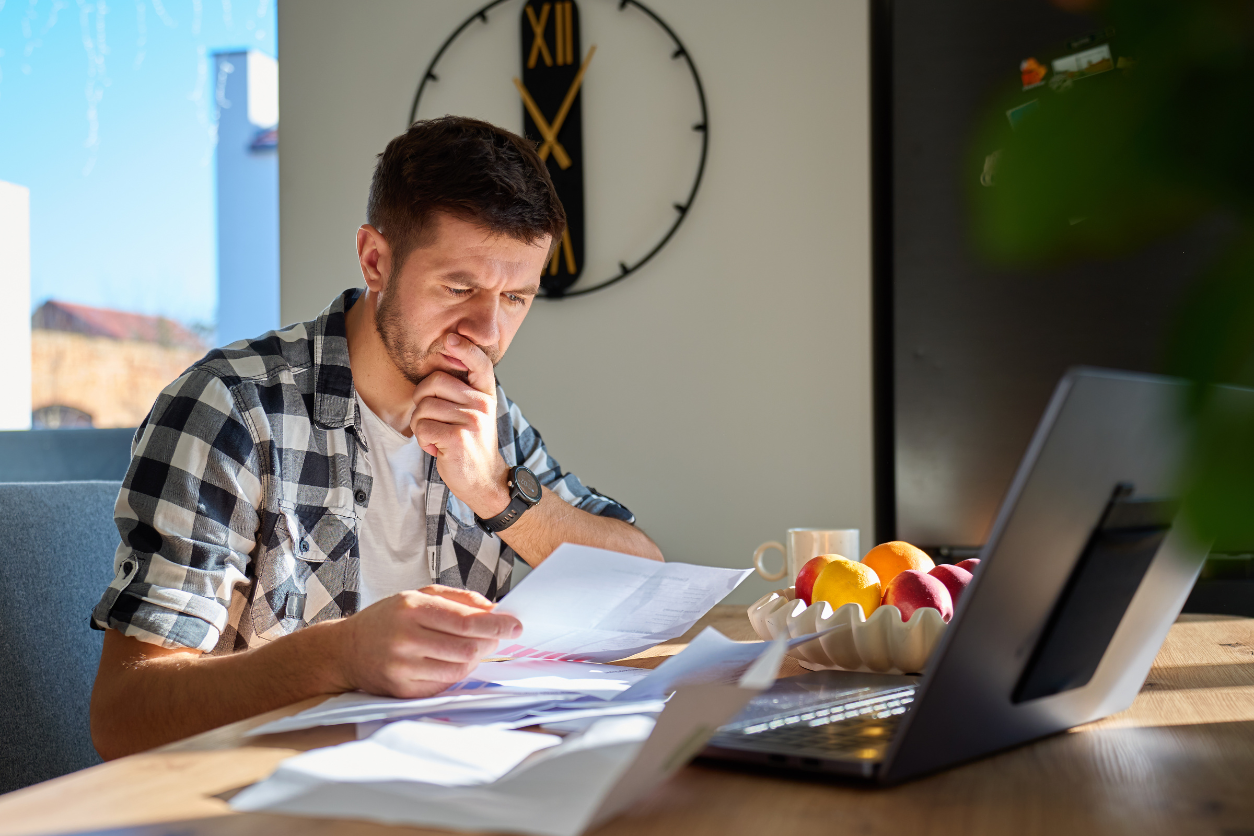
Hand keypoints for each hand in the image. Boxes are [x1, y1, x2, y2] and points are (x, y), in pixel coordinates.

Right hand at [334, 585, 522, 697]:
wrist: (346, 650)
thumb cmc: (386, 620)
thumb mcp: (417, 595)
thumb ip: (458, 599)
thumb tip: (493, 609)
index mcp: (411, 609)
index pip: (465, 620)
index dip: (496, 624)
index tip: (515, 625)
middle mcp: (405, 638)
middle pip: (467, 647)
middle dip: (491, 642)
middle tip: (497, 637)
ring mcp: (403, 667)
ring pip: (460, 668)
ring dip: (476, 658)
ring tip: (473, 647)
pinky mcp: (403, 690)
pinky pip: (445, 684)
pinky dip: (457, 672)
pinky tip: (452, 661)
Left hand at [411, 333, 510, 516]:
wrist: (484, 480)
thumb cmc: (471, 444)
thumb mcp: (474, 413)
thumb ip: (461, 392)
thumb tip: (439, 366)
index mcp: (485, 394)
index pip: (479, 363)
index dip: (465, 348)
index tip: (451, 338)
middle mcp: (481, 404)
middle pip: (433, 382)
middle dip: (421, 402)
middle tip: (433, 421)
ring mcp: (471, 420)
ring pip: (423, 407)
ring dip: (421, 426)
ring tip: (438, 438)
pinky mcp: (458, 437)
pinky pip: (422, 427)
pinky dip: (423, 441)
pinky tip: (437, 449)